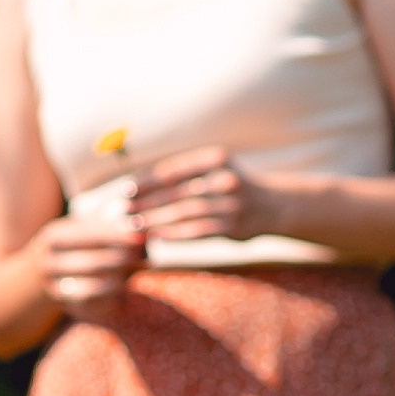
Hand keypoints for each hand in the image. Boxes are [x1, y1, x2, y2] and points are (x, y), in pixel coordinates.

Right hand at [33, 204, 144, 321]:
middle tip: (146, 254)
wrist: (42, 273)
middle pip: (95, 261)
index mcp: (54, 236)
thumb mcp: (82, 227)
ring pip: (96, 284)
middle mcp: (50, 262)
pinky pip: (96, 302)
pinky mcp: (66, 305)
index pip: (91, 235)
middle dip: (125, 258)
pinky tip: (126, 287)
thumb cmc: (74, 243)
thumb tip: (139, 227)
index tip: (140, 237)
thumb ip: (107, 225)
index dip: (118, 237)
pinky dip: (113, 294)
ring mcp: (55, 286)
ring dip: (123, 277)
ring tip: (140, 267)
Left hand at [123, 147, 266, 243]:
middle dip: (145, 203)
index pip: (172, 170)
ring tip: (133, 225)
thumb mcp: (213, 167)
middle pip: (175, 192)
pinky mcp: (233, 227)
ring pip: (183, 214)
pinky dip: (174, 235)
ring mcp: (230, 204)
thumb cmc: (229, 184)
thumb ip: (182, 172)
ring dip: (155, 220)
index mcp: (215, 158)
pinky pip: (197, 231)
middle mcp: (224, 179)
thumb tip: (137, 182)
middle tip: (122, 210)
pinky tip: (156, 237)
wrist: (272, 205)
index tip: (125, 190)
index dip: (146, 181)